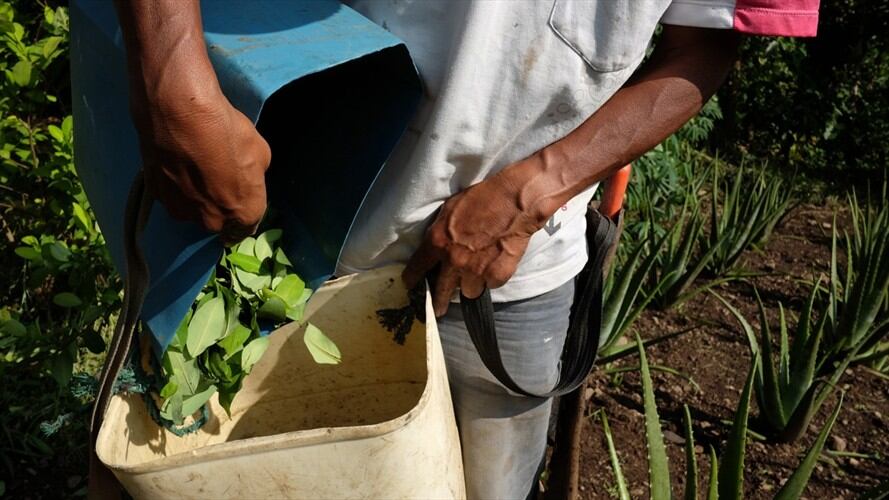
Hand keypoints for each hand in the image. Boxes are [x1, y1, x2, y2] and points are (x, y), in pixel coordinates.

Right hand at [131, 88, 270, 244]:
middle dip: (219, 206)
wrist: (180, 114)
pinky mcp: (158, 197)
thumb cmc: (226, 132)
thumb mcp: (260, 152)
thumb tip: (245, 177)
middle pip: (218, 221)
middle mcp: (212, 220)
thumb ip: (253, 175)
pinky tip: (176, 164)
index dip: (243, 215)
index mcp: (244, 213)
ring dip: (194, 197)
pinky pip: (172, 196)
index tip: (238, 206)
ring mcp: (182, 211)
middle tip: (216, 180)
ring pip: (192, 211)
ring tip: (193, 168)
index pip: (246, 227)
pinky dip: (174, 185)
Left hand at [403, 161, 550, 316]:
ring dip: (470, 284)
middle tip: (437, 310)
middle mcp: (453, 261)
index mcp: (437, 242)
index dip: (412, 279)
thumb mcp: (449, 210)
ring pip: (468, 291)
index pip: (417, 269)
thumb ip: (439, 233)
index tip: (411, 285)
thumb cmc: (482, 198)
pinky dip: (492, 278)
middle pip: (440, 292)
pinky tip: (496, 263)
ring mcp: (476, 271)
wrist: (515, 201)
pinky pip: (490, 284)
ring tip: (477, 272)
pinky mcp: (497, 276)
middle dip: (437, 303)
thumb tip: (434, 247)